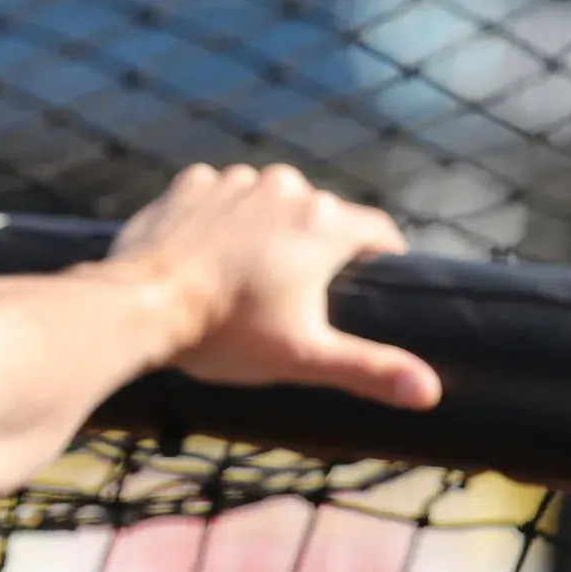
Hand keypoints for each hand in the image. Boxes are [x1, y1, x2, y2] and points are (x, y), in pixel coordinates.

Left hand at [111, 163, 443, 410]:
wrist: (141, 305)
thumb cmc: (228, 333)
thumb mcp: (305, 357)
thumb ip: (371, 369)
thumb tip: (430, 391)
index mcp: (325, 223)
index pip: (378, 231)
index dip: (382, 257)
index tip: (374, 282)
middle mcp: (288, 187)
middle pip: (320, 216)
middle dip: (315, 249)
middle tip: (297, 296)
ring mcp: (237, 180)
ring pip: (270, 204)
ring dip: (267, 231)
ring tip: (247, 278)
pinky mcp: (194, 183)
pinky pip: (223, 197)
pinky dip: (222, 220)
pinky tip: (209, 256)